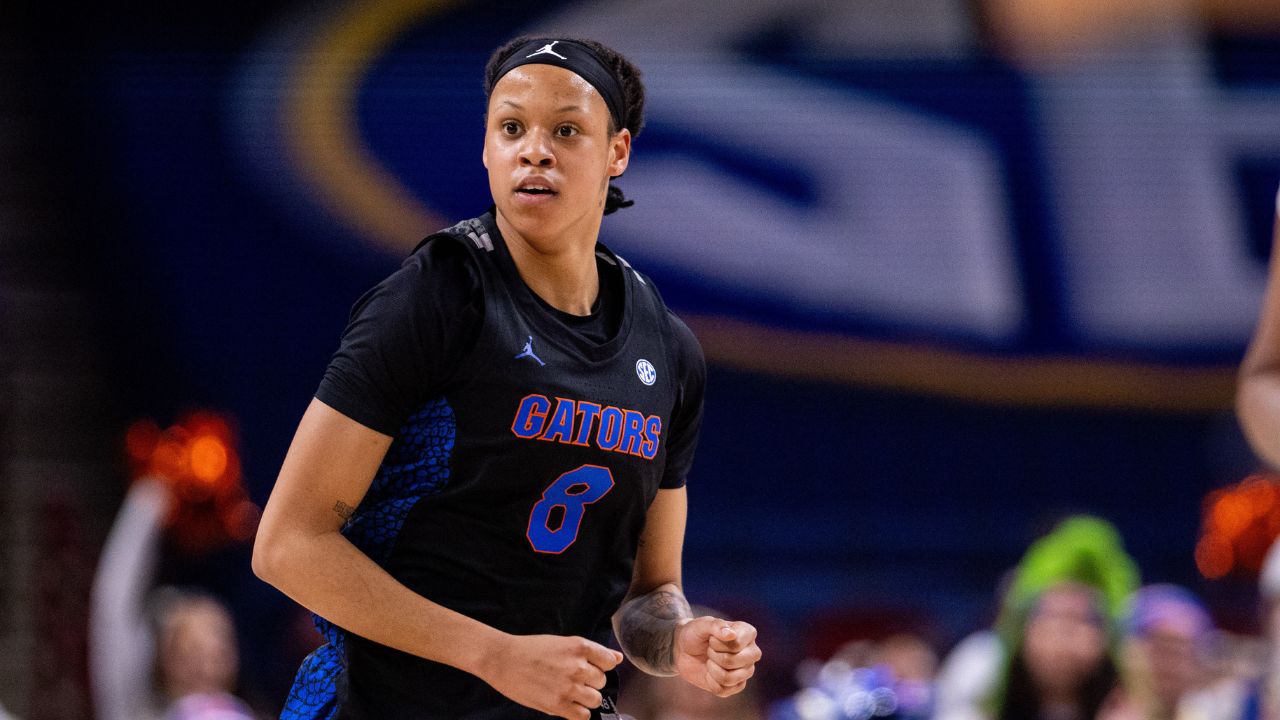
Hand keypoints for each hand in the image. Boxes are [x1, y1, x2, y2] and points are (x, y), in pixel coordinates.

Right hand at [477, 633, 622, 719]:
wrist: (503, 659)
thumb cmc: (531, 650)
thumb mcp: (564, 643)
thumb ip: (592, 652)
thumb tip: (617, 658)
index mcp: (579, 646)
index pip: (609, 661)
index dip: (600, 666)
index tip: (589, 668)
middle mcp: (577, 666)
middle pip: (601, 681)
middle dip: (590, 682)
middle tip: (572, 680)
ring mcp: (569, 687)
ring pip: (595, 700)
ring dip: (585, 698)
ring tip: (569, 693)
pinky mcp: (558, 704)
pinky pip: (583, 716)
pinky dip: (578, 713)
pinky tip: (567, 705)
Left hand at [672, 616, 761, 696]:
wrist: (684, 650)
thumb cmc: (696, 633)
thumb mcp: (702, 625)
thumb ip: (716, 625)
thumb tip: (731, 635)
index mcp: (748, 633)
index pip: (736, 645)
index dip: (716, 643)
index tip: (711, 638)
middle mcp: (752, 652)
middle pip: (733, 662)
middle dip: (713, 656)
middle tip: (710, 650)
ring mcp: (747, 670)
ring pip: (729, 678)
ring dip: (712, 669)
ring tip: (710, 660)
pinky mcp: (738, 685)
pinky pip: (724, 691)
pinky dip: (711, 682)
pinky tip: (710, 673)